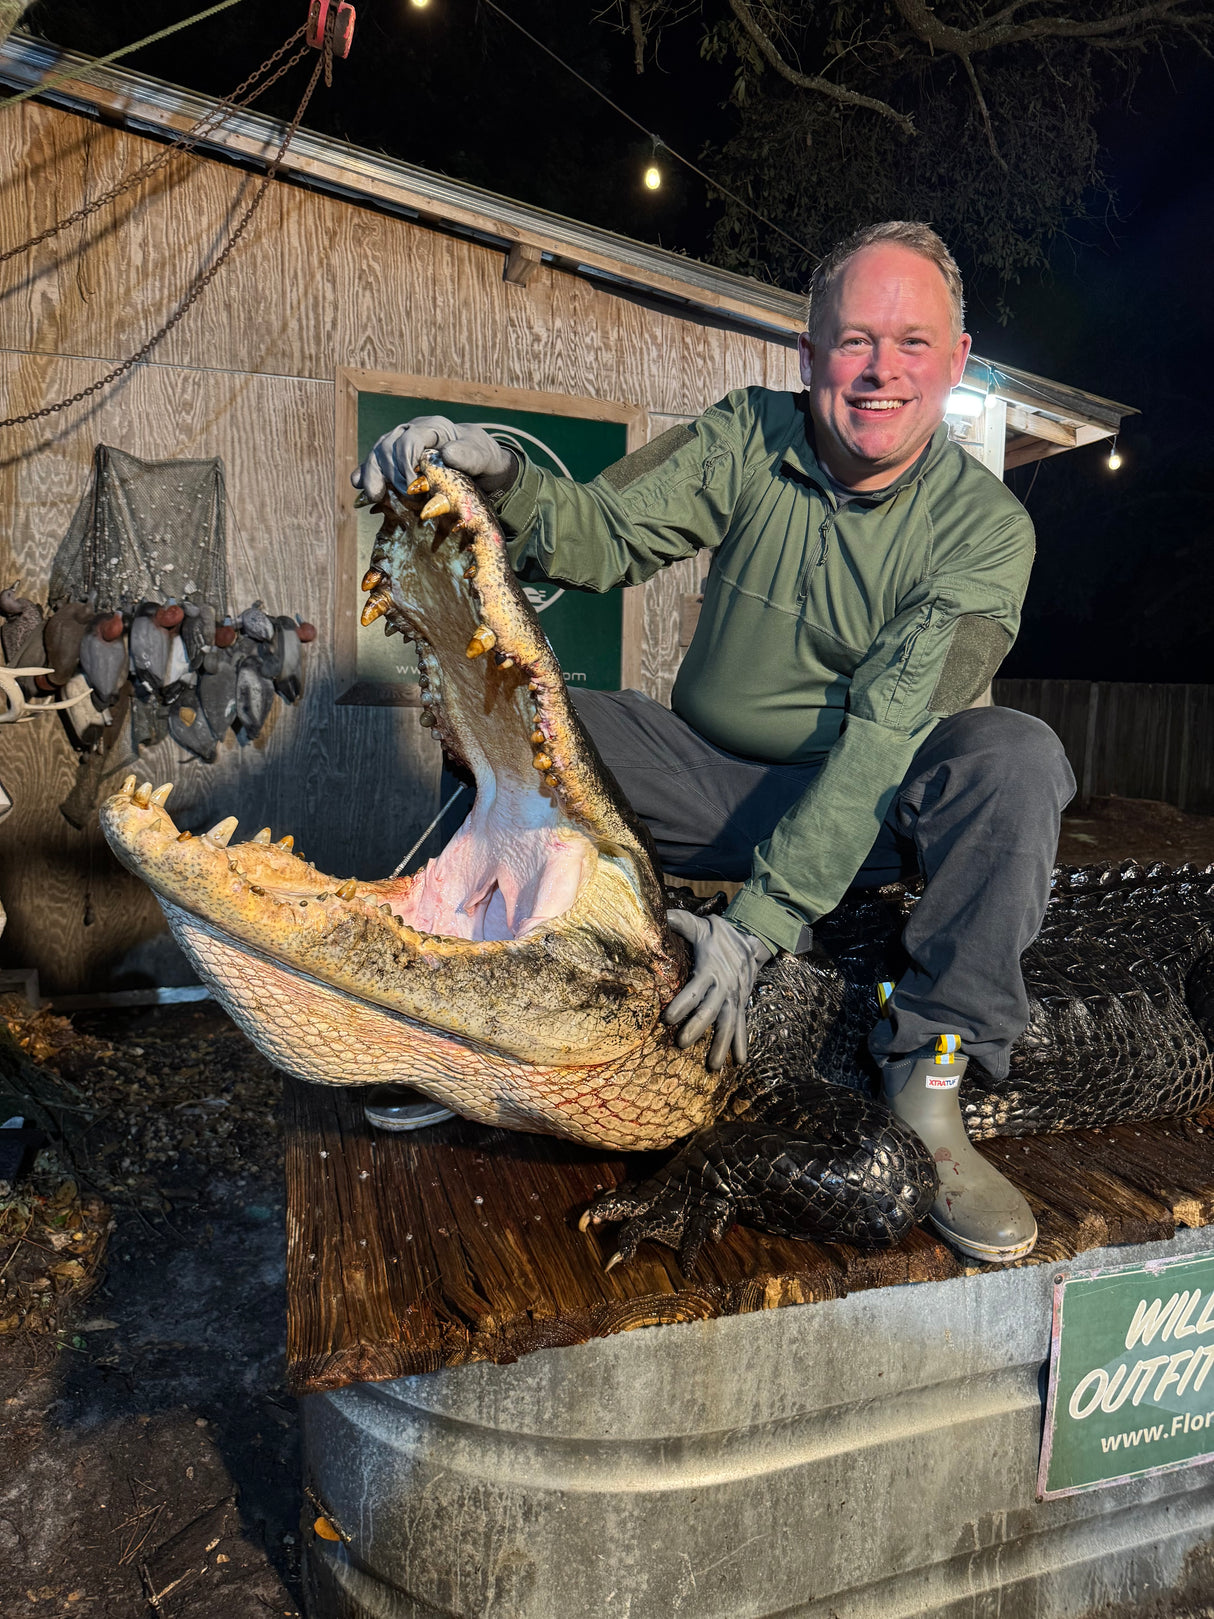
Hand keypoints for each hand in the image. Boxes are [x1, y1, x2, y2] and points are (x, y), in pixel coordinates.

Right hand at [351, 417, 516, 501]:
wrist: (481, 467)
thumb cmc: (482, 459)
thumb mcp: (483, 456)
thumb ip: (469, 454)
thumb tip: (446, 453)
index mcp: (433, 428)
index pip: (410, 437)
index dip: (406, 459)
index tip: (413, 484)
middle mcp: (413, 432)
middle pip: (388, 446)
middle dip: (391, 472)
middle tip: (406, 497)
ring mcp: (401, 447)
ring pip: (377, 454)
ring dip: (373, 475)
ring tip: (375, 495)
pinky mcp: (395, 462)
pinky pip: (374, 464)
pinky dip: (364, 475)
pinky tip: (359, 487)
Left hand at [663, 910, 771, 1070]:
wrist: (752, 939)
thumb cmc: (719, 935)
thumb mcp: (700, 926)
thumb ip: (679, 922)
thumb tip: (658, 915)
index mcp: (710, 969)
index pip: (694, 989)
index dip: (681, 1004)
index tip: (667, 1018)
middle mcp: (724, 987)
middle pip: (710, 1010)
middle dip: (697, 1028)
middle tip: (682, 1044)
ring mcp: (734, 998)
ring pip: (728, 1024)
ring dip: (721, 1045)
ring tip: (713, 1067)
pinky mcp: (741, 1005)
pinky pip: (742, 1027)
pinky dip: (741, 1044)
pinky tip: (740, 1062)